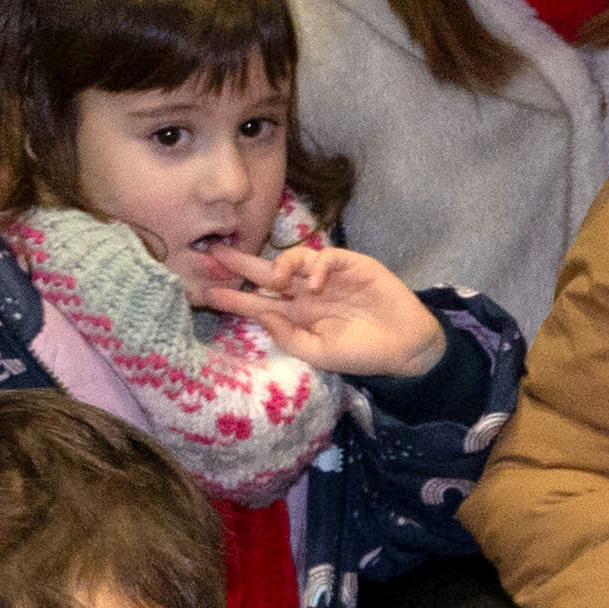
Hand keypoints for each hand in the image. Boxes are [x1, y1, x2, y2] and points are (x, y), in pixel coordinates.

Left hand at [184, 240, 443, 386]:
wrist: (406, 347)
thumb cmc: (363, 354)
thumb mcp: (319, 353)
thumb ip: (288, 336)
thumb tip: (261, 314)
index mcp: (296, 314)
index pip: (257, 301)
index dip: (232, 296)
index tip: (203, 291)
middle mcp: (306, 292)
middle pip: (265, 272)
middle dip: (238, 263)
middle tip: (211, 253)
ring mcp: (327, 276)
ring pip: (292, 258)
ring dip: (278, 265)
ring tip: (275, 281)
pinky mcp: (351, 264)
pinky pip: (325, 257)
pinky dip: (315, 266)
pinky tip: (314, 283)